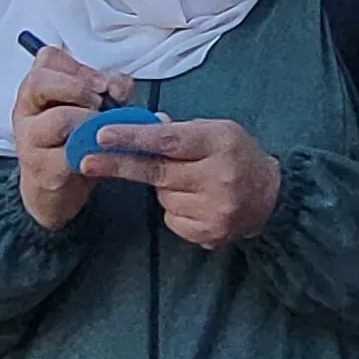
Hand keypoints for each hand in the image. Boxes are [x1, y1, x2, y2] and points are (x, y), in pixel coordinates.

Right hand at [12, 45, 130, 231]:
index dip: (80, 67)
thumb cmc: (69, 141)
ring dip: (91, 121)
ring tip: (105, 130)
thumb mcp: (85, 109)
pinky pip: (70, 154)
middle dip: (80, 87)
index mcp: (35, 90)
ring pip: (60, 119)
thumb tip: (120, 83)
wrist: (53, 189)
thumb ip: (105, 90)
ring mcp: (29, 140)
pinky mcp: (42, 169)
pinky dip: (93, 150)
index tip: (102, 83)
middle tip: (101, 102)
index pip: (47, 59)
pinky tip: (103, 151)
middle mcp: (25, 110)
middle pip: (40, 82)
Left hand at [83, 116, 280, 249]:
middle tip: (86, 160)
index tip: (102, 134)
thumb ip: (179, 130)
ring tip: (191, 182)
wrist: (272, 198)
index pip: (169, 140)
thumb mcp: (216, 131)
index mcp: (220, 142)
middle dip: (118, 165)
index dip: (134, 137)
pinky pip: (171, 218)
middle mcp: (219, 177)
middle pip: (157, 171)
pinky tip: (196, 201)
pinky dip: (174, 208)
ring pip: (162, 196)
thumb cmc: (238, 156)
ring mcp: (215, 209)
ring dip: (163, 187)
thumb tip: (140, 124)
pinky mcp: (209, 233)